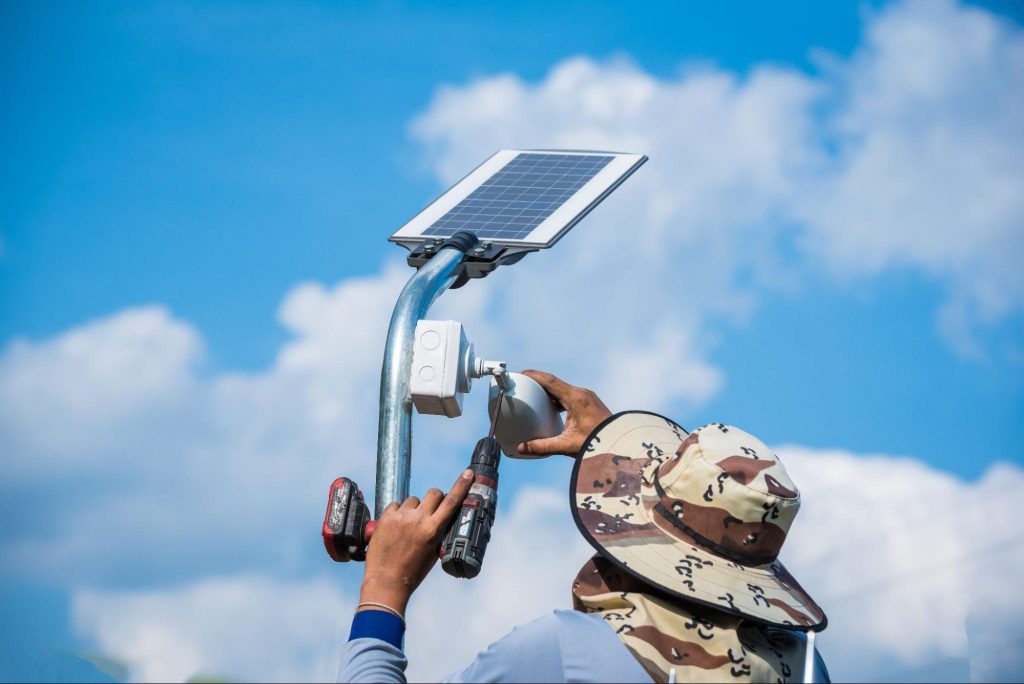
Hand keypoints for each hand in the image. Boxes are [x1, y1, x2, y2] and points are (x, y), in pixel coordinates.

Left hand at [359, 469, 474, 614]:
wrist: (386, 581)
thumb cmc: (412, 571)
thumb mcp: (433, 552)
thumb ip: (438, 531)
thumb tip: (440, 517)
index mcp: (433, 530)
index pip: (451, 502)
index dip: (461, 485)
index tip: (467, 473)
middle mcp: (418, 520)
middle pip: (434, 493)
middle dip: (436, 499)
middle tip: (431, 509)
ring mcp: (401, 517)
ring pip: (413, 499)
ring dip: (414, 508)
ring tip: (407, 527)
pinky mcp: (385, 517)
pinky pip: (396, 505)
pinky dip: (398, 513)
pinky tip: (395, 527)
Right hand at [516, 370, 611, 456]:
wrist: (620, 443)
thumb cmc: (597, 443)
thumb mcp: (567, 445)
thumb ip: (543, 446)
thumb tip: (522, 448)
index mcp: (576, 398)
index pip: (550, 381)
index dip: (533, 376)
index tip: (521, 374)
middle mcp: (582, 393)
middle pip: (555, 382)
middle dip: (538, 382)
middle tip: (523, 384)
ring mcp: (587, 397)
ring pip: (563, 388)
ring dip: (548, 390)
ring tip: (534, 395)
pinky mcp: (590, 403)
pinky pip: (570, 395)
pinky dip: (558, 398)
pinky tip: (551, 407)